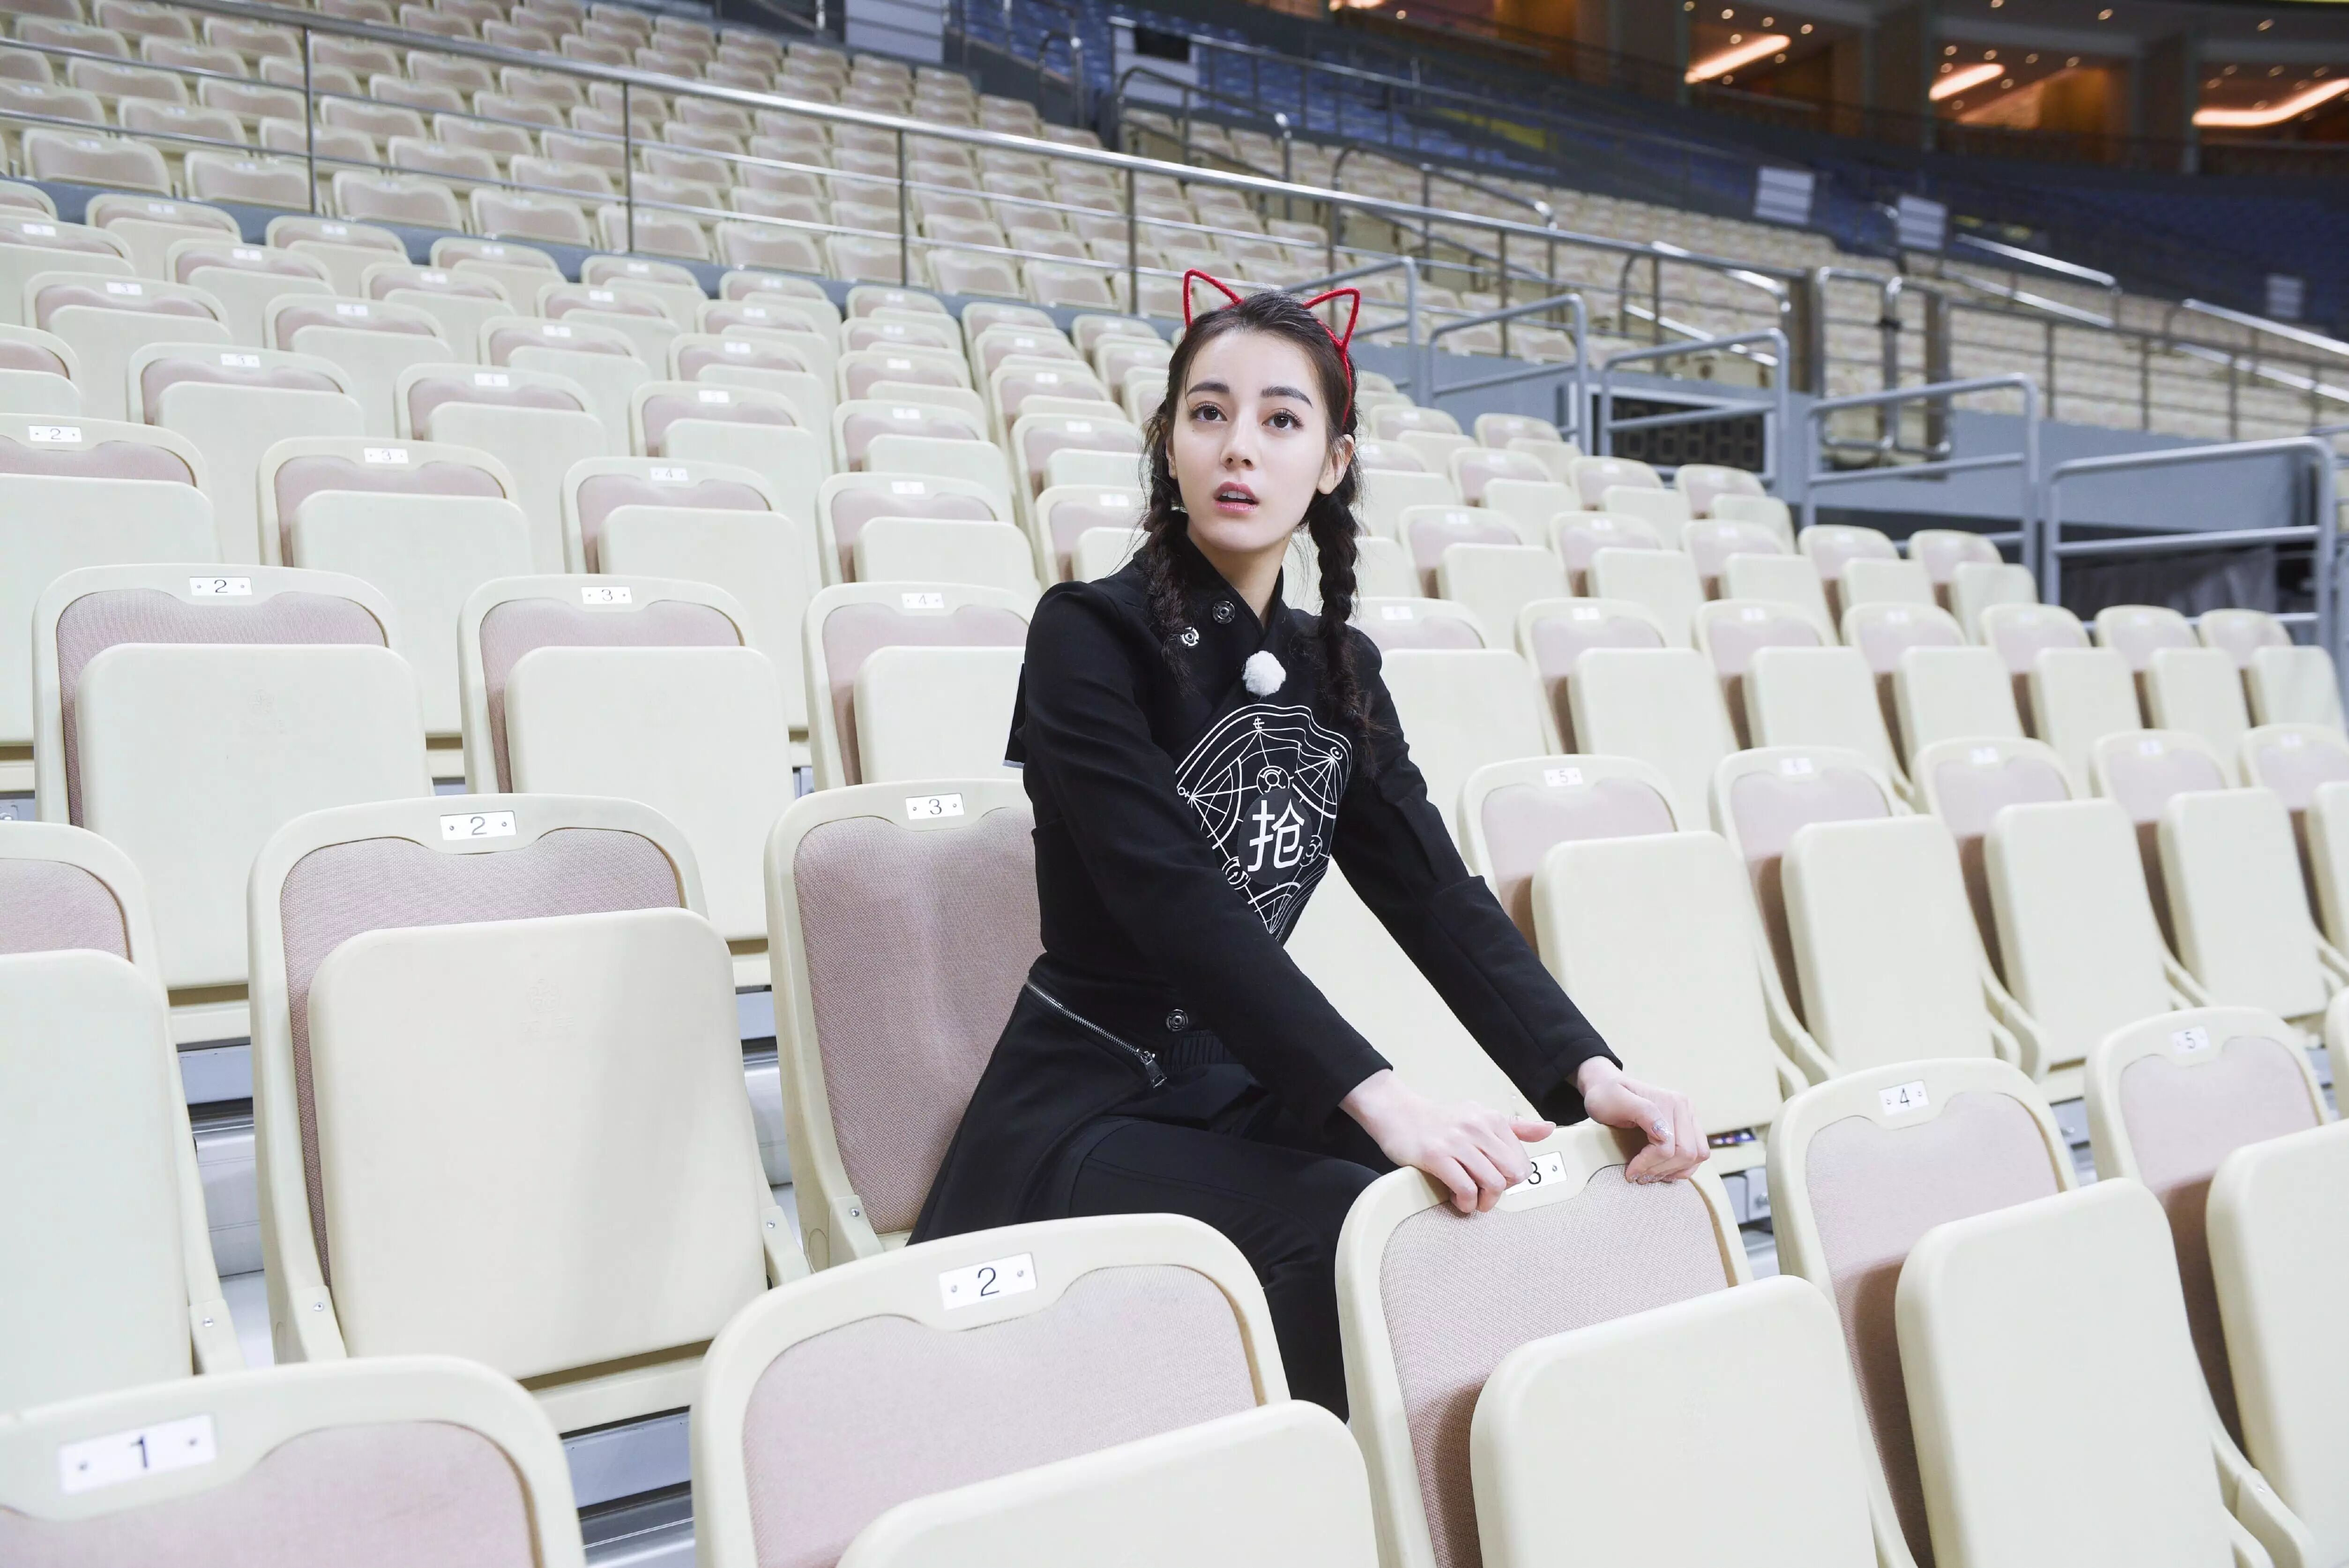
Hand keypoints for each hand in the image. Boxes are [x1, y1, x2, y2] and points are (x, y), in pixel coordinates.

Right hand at [1342, 1069, 1554, 1214]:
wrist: (1398, 1114)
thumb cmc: (1441, 1121)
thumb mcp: (1479, 1117)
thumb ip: (1515, 1127)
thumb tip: (1549, 1128)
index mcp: (1491, 1119)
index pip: (1521, 1160)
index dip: (1512, 1178)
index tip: (1497, 1180)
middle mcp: (1477, 1127)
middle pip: (1512, 1173)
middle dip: (1502, 1191)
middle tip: (1486, 1193)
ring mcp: (1456, 1141)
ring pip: (1492, 1182)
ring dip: (1484, 1201)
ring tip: (1472, 1200)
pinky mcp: (1436, 1155)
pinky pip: (1465, 1188)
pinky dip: (1465, 1202)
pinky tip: (1458, 1199)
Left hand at [1576, 1058, 1705, 1183]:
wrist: (1606, 1088)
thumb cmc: (1607, 1096)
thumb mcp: (1615, 1101)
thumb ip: (1643, 1112)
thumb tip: (1665, 1134)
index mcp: (1669, 1101)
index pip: (1667, 1146)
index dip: (1648, 1163)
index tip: (1630, 1172)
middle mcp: (1684, 1107)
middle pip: (1686, 1153)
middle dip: (1661, 1169)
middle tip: (1640, 1176)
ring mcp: (1690, 1116)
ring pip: (1696, 1156)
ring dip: (1674, 1171)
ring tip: (1651, 1175)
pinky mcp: (1690, 1126)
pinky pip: (1698, 1154)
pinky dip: (1683, 1167)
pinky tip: (1664, 1170)